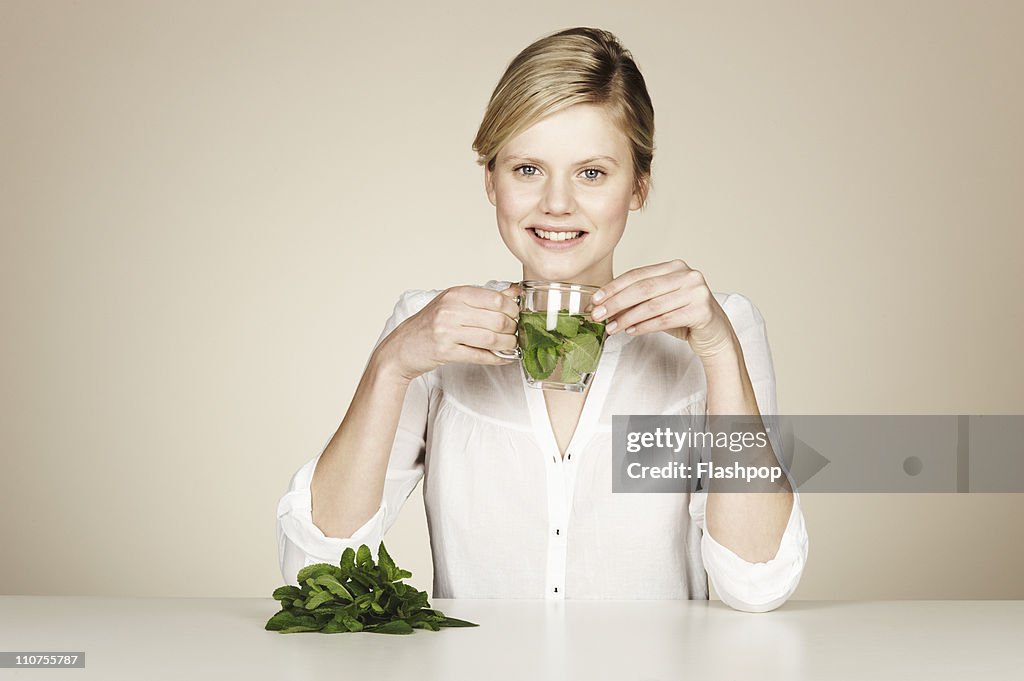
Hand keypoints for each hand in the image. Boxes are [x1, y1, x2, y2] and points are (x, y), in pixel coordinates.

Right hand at [378, 284, 520, 381]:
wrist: (402, 346)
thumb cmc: (431, 323)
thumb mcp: (455, 303)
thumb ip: (485, 297)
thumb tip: (515, 290)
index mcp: (455, 294)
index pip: (496, 298)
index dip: (512, 309)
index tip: (515, 315)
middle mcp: (450, 310)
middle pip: (497, 319)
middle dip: (512, 329)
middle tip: (514, 333)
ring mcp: (447, 331)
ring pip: (491, 339)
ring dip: (507, 345)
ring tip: (510, 346)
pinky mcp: (446, 352)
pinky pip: (479, 356)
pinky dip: (495, 358)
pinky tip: (501, 357)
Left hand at [591, 260, 737, 359]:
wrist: (714, 334)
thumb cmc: (684, 317)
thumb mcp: (659, 304)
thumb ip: (637, 301)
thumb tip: (604, 306)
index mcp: (675, 267)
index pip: (637, 274)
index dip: (614, 287)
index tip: (595, 299)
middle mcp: (687, 275)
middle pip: (643, 288)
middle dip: (616, 302)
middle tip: (598, 315)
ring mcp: (697, 292)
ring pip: (652, 305)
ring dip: (627, 318)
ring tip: (612, 328)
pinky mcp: (702, 311)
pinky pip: (665, 319)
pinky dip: (644, 326)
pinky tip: (630, 331)